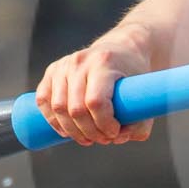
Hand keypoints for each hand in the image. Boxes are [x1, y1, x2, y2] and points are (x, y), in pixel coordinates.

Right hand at [33, 35, 154, 145]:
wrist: (122, 48)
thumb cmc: (134, 74)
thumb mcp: (144, 94)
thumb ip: (139, 122)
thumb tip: (119, 139)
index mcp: (104, 63)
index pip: (96, 102)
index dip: (104, 124)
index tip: (114, 133)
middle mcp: (81, 61)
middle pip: (76, 109)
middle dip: (89, 132)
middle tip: (102, 139)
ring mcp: (64, 65)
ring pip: (58, 107)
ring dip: (71, 131)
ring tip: (87, 138)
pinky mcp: (53, 70)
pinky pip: (43, 100)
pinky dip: (52, 120)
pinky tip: (65, 131)